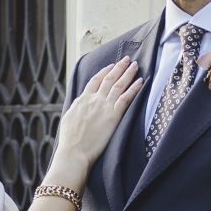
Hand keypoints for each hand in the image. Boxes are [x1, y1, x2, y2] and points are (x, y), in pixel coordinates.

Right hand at [48, 57, 143, 183]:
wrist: (74, 151)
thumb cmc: (70, 140)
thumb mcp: (69, 118)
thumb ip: (77, 107)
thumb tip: (80, 102)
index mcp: (83, 99)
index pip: (95, 80)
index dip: (104, 71)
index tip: (111, 65)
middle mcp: (94, 99)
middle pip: (109, 79)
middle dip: (119, 67)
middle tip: (127, 59)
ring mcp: (104, 106)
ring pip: (119, 85)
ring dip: (128, 73)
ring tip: (135, 65)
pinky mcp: (114, 115)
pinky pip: (126, 98)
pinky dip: (134, 88)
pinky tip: (141, 81)